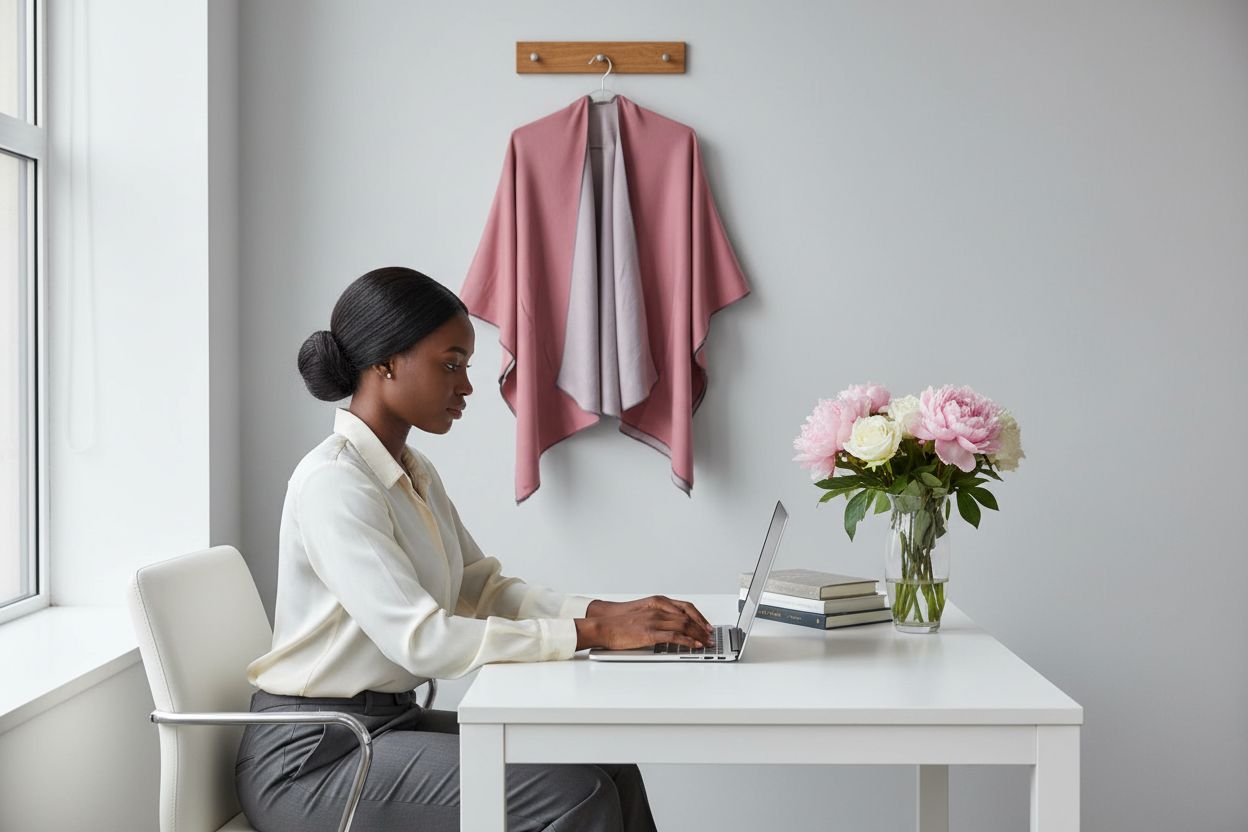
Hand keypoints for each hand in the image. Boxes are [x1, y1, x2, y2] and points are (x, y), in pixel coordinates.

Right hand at [575, 596, 713, 650]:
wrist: (604, 627)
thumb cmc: (619, 625)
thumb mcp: (642, 619)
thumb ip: (656, 622)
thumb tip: (669, 633)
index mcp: (656, 606)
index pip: (685, 609)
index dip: (699, 618)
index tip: (706, 626)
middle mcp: (658, 611)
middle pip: (688, 617)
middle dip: (702, 628)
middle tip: (711, 637)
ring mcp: (654, 621)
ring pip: (683, 625)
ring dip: (698, 635)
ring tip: (706, 643)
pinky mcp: (649, 633)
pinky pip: (673, 635)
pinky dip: (686, 641)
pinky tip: (693, 645)